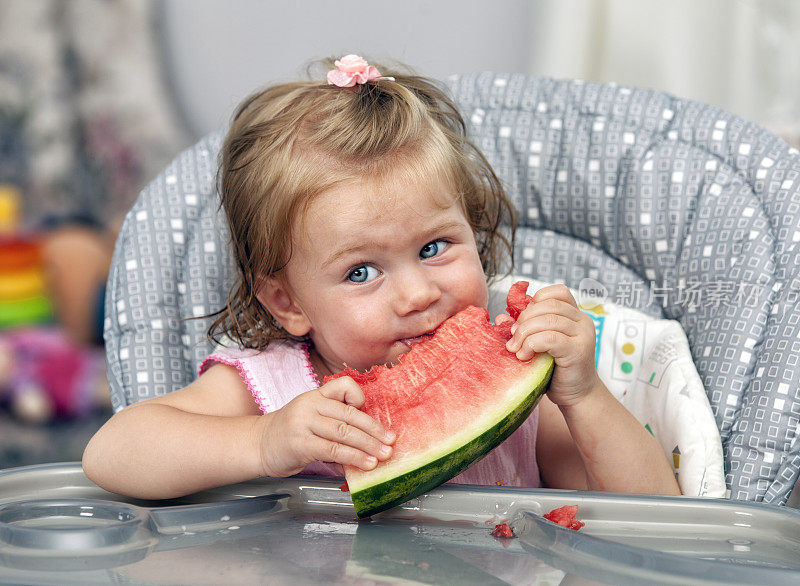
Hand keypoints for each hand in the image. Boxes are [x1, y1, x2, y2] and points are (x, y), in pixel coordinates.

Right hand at [255, 376, 394, 476]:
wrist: (259, 445)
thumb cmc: (291, 433)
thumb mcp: (312, 418)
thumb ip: (336, 425)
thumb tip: (369, 444)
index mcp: (315, 395)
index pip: (344, 386)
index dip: (360, 397)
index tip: (370, 413)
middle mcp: (310, 405)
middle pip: (349, 414)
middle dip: (374, 430)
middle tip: (391, 441)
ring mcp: (304, 423)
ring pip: (344, 432)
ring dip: (368, 446)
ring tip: (383, 455)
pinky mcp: (300, 444)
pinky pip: (333, 450)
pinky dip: (353, 457)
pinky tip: (365, 464)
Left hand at [499, 284, 599, 406]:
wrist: (576, 396)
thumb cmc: (556, 370)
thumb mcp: (539, 344)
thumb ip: (524, 329)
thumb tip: (501, 317)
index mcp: (574, 314)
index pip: (556, 292)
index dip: (536, 300)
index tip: (524, 320)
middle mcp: (582, 321)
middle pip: (547, 305)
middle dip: (524, 320)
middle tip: (514, 338)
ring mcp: (583, 334)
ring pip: (547, 320)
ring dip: (525, 334)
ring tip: (517, 349)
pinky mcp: (579, 350)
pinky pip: (550, 338)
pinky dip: (532, 344)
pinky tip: (525, 355)